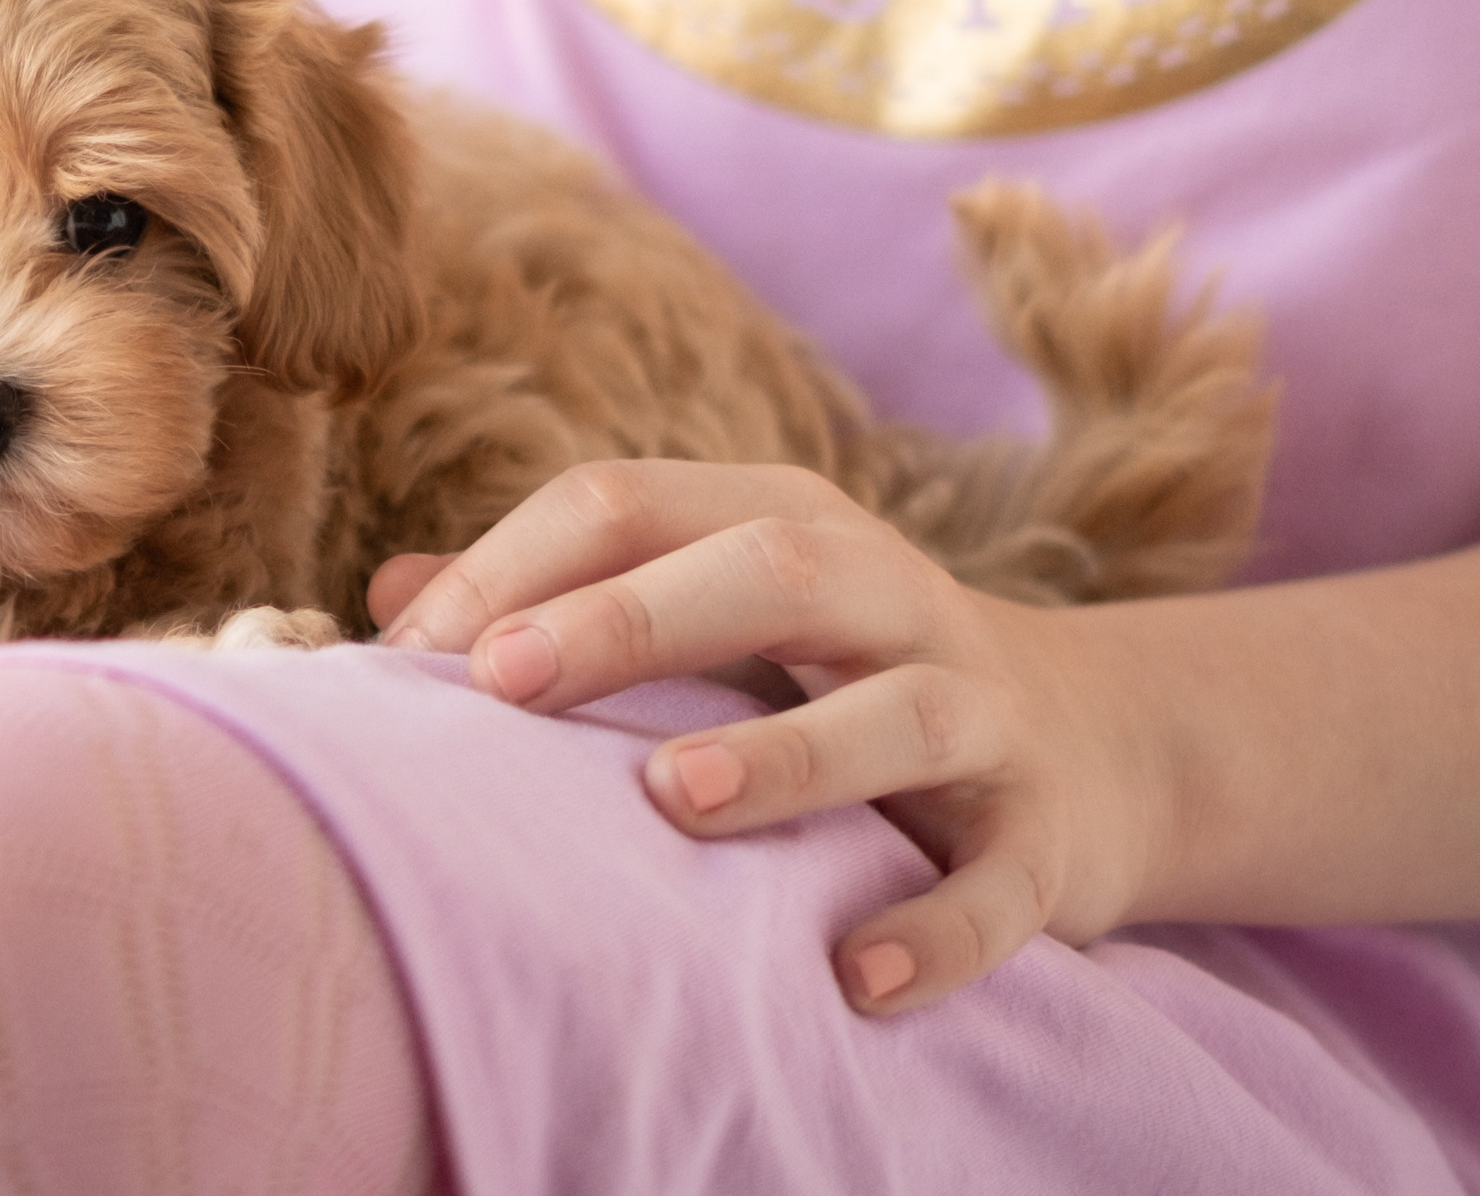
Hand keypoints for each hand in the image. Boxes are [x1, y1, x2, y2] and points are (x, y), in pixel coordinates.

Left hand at [366, 461, 1173, 1015]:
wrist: (1088, 743)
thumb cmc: (830, 671)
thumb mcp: (711, 607)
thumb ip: (564, 600)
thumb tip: (391, 604)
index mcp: (784, 520)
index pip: (635, 503)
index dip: (520, 566)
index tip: (416, 657)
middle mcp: (888, 594)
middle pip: (768, 568)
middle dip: (631, 619)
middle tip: (505, 682)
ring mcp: (978, 710)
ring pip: (897, 713)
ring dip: (787, 755)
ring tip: (673, 800)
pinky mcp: (1042, 836)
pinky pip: (996, 886)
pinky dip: (934, 931)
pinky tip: (853, 977)